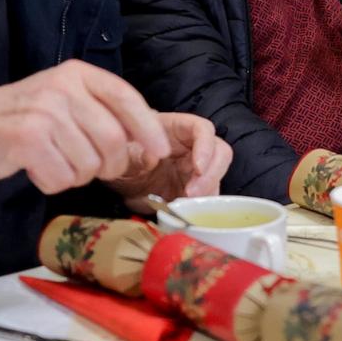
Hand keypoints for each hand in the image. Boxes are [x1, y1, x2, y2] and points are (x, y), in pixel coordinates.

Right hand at [0, 59, 171, 193]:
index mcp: (78, 74)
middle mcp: (63, 88)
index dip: (148, 128)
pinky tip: (37, 169)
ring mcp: (44, 112)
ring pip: (88, 164)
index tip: (160, 152)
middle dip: (109, 164)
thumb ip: (103, 112)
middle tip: (93, 169)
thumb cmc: (26, 118)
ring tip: (56, 162)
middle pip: (113, 139)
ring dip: (76, 176)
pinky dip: (53, 183)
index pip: (126, 98)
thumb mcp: (66, 100)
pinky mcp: (27, 139)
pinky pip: (61, 178)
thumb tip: (148, 142)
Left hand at [114, 113, 232, 210]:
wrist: (121, 182)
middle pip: (219, 153)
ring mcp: (196, 169)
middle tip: (192, 193)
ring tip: (186, 205)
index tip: (198, 168)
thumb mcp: (124, 155)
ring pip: (217, 176)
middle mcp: (192, 147)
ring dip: (207, 192)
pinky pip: (209, 197)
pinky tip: (186, 212)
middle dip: (211, 174)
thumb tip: (151, 158)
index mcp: (176, 129)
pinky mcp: (196, 190)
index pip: (203, 129)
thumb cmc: (123, 158)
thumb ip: (136, 155)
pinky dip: (203, 206)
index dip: (206, 146)